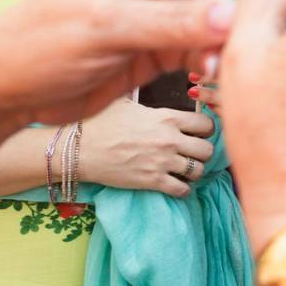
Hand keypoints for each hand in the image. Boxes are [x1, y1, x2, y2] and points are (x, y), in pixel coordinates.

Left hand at [0, 0, 245, 134]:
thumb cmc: (41, 40)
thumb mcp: (103, 24)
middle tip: (267, 14)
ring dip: (237, 37)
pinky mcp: (180, 41)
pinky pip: (224, 44)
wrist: (17, 90)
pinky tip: (214, 80)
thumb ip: (172, 22)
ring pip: (236, 10)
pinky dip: (226, 61)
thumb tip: (235, 17)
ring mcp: (176, 4)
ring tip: (220, 65)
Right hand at [76, 99, 215, 196]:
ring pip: (198, 171)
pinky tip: (176, 185)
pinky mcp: (152, 181)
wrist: (77, 148)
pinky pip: (182, 190)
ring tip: (185, 169)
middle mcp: (170, 140)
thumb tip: (154, 95)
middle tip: (193, 153)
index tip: (199, 133)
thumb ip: (150, 105)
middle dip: (202, 152)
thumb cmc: (99, 122)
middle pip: (208, 150)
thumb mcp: (127, 103)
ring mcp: (162, 162)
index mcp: (167, 118)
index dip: (206, 129)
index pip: (207, 124)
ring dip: (194, 171)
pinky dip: (182, 190)